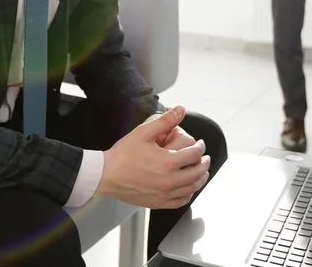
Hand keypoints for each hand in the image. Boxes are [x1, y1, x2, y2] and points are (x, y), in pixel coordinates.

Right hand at [95, 106, 209, 209]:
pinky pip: (180, 201)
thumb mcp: (144, 132)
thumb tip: (180, 110)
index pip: (194, 154)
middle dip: (204, 163)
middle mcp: (169, 180)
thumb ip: (165, 120)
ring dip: (200, 179)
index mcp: (168, 162)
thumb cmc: (123, 154)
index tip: (201, 143)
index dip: (200, 147)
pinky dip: (188, 194)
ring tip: (202, 172)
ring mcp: (164, 194)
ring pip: (191, 188)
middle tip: (205, 157)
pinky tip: (188, 189)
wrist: (106, 175)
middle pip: (197, 173)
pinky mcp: (158, 202)